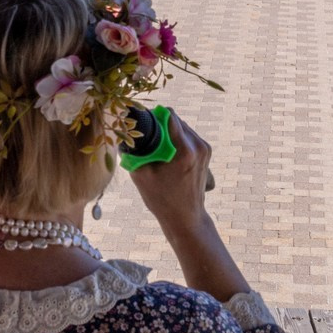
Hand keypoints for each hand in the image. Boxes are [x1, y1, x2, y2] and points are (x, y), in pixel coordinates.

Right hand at [128, 115, 212, 236]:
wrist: (186, 217)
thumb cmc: (162, 199)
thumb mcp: (141, 174)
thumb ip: (135, 150)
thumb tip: (126, 133)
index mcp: (185, 150)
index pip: (169, 115)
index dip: (153, 116)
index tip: (142, 125)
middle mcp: (198, 145)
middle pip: (176, 120)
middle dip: (160, 126)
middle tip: (147, 141)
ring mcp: (205, 148)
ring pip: (182, 127)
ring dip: (168, 134)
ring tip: (157, 151)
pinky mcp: (206, 152)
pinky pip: (187, 136)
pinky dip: (176, 141)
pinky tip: (167, 156)